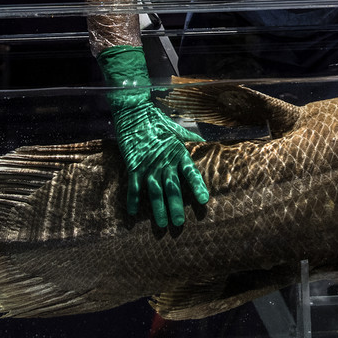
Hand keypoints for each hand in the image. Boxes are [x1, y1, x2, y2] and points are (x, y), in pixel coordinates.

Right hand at [99, 46, 209, 225]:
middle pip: (172, 188)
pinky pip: (134, 186)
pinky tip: (133, 213)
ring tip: (161, 224)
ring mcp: (148, 165)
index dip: (197, 186)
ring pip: (154, 192)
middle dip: (176, 206)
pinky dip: (132, 200)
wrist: (134, 114)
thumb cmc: (157, 122)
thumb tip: (205, 143)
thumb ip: (190, 139)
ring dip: (157, 208)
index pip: (190, 172)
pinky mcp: (133, 166)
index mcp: (178, 152)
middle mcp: (164, 162)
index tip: (204, 201)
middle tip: (179, 223)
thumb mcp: (177, 130)